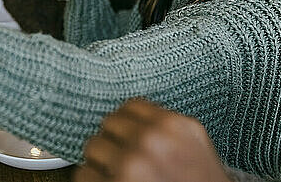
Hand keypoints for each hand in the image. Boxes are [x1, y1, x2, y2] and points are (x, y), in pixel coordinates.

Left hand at [74, 100, 231, 181]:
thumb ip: (168, 125)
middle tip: (121, 156)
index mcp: (173, 126)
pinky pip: (85, 173)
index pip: (131, 105)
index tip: (127, 133)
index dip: (127, 121)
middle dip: (114, 140)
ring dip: (101, 159)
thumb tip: (135, 115)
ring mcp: (131, 165)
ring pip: (93, 146)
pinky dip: (94, 179)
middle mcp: (151, 141)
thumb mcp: (195, 144)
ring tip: (115, 171)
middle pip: (109, 123)